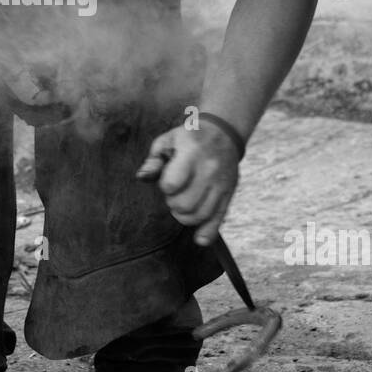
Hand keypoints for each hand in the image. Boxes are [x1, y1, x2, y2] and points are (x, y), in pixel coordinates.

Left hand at [137, 122, 239, 245]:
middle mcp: (210, 170)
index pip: (172, 184)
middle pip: (186, 205)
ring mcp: (222, 183)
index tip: (167, 180)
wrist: (224, 132)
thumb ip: (153, 160)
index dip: (165, 186)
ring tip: (182, 204)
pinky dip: (207, 233)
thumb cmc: (188, 138)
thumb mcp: (167, 140)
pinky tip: (199, 238)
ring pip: (200, 215)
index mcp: (192, 153)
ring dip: (185, 217)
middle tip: (174, 193)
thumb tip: (142, 177)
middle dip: (173, 203)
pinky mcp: (230, 193)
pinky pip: (219, 219)